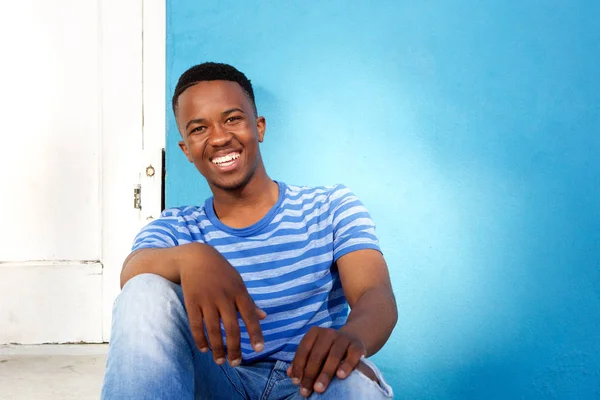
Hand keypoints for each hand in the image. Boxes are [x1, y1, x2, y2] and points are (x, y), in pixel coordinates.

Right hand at [177, 243, 265, 365]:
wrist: (196, 257)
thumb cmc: (221, 272)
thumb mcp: (238, 282)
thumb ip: (249, 302)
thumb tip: (264, 317)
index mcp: (239, 292)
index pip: (250, 316)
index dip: (255, 333)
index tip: (258, 349)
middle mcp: (224, 296)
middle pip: (231, 327)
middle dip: (234, 348)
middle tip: (236, 363)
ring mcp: (207, 299)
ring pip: (213, 329)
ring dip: (217, 348)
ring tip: (220, 361)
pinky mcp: (192, 301)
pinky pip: (196, 324)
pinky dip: (200, 339)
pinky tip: (204, 349)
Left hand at [287, 327, 366, 396]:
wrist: (353, 338)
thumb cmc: (328, 349)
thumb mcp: (314, 350)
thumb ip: (302, 361)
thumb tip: (290, 375)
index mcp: (315, 333)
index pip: (304, 349)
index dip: (298, 366)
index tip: (296, 382)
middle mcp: (329, 333)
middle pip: (317, 355)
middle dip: (310, 374)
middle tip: (306, 391)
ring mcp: (344, 338)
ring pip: (333, 356)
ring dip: (325, 373)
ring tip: (319, 388)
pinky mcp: (357, 345)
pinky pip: (352, 355)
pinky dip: (346, 366)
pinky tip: (340, 376)